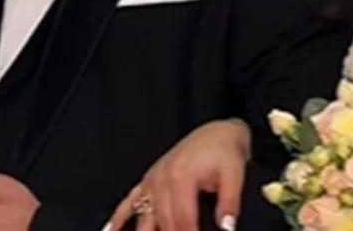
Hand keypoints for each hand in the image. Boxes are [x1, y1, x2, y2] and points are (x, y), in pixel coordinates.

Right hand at [108, 118, 250, 230]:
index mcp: (182, 177)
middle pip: (163, 223)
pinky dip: (118, 219)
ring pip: (144, 218)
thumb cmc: (225, 150)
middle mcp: (162, 179)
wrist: (218, 132)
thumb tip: (228, 228)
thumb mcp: (235, 174)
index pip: (183, 221)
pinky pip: (128, 202)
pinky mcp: (148, 181)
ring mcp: (152, 181)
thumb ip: (230, 203)